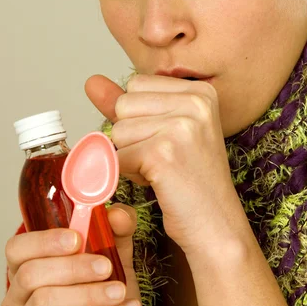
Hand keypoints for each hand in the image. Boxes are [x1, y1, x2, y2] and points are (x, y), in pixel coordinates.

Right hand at [1, 204, 141, 305]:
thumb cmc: (105, 302)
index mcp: (27, 270)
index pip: (16, 249)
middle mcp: (18, 300)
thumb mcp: (115, 260)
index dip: (43, 240)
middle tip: (105, 265)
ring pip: (45, 301)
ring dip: (88, 293)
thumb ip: (116, 234)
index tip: (77, 236)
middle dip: (72, 266)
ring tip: (120, 290)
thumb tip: (117, 213)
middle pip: (30, 274)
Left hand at [85, 74, 234, 254]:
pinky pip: (117, 157)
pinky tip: (157, 182)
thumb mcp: (162, 130)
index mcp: (200, 91)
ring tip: (163, 170)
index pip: (136, 85)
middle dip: (133, 136)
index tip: (170, 141)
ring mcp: (180, 126)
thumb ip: (127, 104)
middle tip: (165, 158)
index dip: (141, 118)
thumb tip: (91, 81)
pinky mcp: (162, 152)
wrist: (215, 224)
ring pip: (118, 132)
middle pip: (125, 105)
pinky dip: (128, 174)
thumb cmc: (190, 180)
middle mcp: (194, 102)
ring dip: (131, 156)